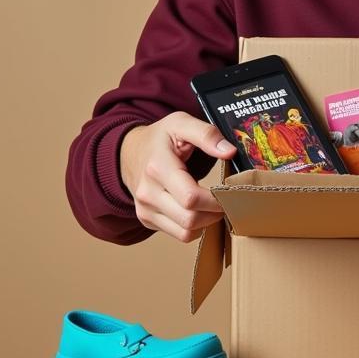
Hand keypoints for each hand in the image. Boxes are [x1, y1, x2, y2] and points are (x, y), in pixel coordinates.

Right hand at [120, 113, 236, 242]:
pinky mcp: (147, 219)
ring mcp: (145, 209)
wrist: (129, 152)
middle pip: (190, 219)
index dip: (215, 199)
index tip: (229, 191)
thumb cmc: (160, 138)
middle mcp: (147, 193)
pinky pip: (179, 234)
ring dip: (207, 222)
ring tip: (216, 205)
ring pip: (185, 232)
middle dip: (215, 212)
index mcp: (158, 168)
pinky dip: (196, 227)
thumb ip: (206, 134)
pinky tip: (202, 211)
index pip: (190, 198)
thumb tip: (229, 152)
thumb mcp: (181, 123)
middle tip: (228, 200)